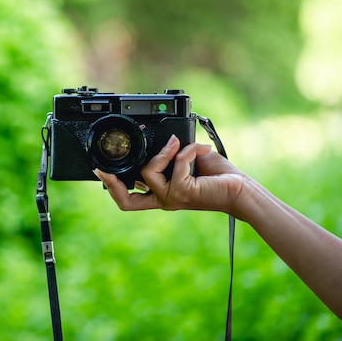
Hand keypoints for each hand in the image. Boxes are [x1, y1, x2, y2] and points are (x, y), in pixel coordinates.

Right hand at [93, 135, 247, 216]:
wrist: (240, 189)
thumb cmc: (218, 176)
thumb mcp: (186, 162)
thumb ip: (170, 155)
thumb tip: (161, 139)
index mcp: (161, 194)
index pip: (130, 198)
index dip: (112, 188)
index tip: (100, 171)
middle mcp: (163, 200)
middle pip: (126, 201)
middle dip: (112, 184)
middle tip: (103, 169)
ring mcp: (171, 199)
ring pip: (147, 172)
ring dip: (164, 152)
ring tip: (180, 143)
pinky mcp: (183, 192)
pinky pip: (175, 164)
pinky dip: (187, 150)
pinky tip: (201, 149)